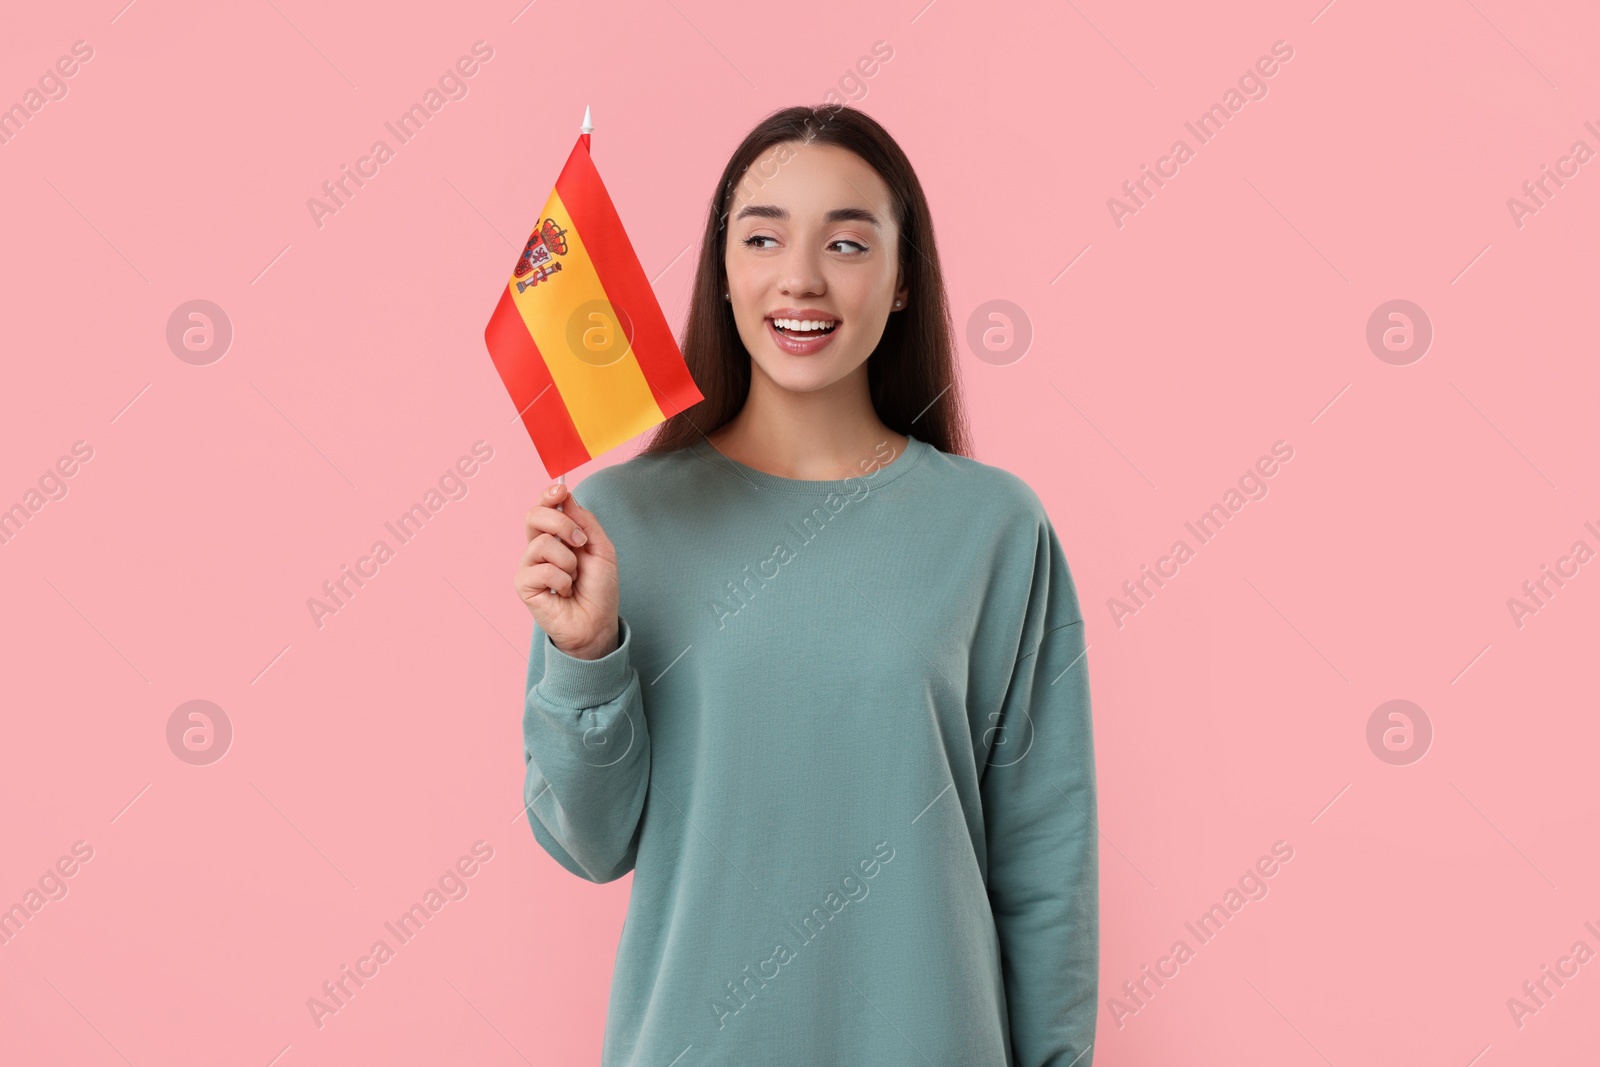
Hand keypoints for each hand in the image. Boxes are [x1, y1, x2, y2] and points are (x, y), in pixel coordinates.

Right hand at [514, 482, 619, 659]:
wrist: (597, 622)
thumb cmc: (599, 589)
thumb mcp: (601, 548)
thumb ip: (585, 521)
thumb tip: (565, 496)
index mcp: (556, 536)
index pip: (544, 508)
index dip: (548, 495)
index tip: (560, 490)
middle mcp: (538, 547)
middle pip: (534, 516)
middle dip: (561, 523)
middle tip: (581, 542)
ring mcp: (529, 565)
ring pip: (542, 543)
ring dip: (568, 561)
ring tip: (574, 578)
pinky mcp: (524, 584)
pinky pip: (542, 569)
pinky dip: (562, 580)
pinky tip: (564, 592)